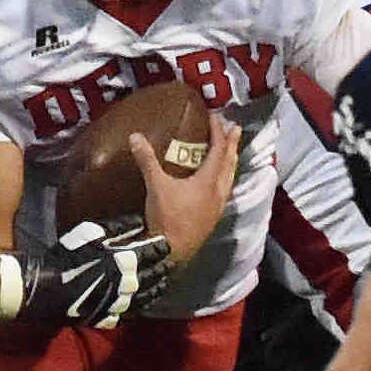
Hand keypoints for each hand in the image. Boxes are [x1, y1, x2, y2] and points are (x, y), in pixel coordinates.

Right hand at [2, 215, 171, 328]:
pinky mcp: (110, 317)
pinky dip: (142, 307)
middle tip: (169, 263)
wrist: (48, 290)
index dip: (160, 248)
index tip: (165, 244)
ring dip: (157, 289)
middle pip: (153, 276)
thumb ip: (118, 227)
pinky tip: (145, 303)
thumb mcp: (91, 233)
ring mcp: (121, 303)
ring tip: (163, 283)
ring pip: (147, 297)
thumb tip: (139, 221)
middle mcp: (129, 284)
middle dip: (162, 268)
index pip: (152, 253)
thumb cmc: (68, 256)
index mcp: (126, 261)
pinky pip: (132, 313)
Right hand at [130, 111, 241, 263]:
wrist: (172, 253)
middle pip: (230, 163)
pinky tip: (218, 183)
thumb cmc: (167, 218)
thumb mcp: (156, 186)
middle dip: (232, 145)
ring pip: (229, 179)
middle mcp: (218, 192)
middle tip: (234, 130)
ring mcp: (217, 207)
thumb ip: (147, 160)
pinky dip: (224, 180)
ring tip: (230, 153)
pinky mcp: (212, 218)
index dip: (218, 133)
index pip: (218, 151)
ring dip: (230, 163)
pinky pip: (224, 192)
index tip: (216, 118)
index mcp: (209, 181)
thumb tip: (135, 136)